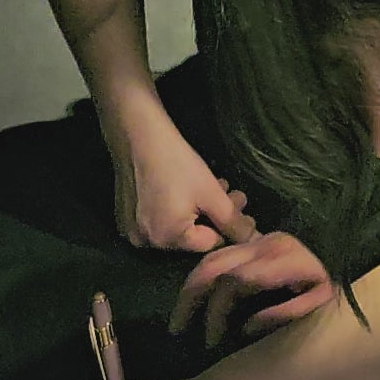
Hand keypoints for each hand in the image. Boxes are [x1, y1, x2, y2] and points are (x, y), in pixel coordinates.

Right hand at [100, 98, 254, 251]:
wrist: (137, 136)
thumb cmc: (176, 163)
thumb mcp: (212, 194)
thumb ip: (234, 222)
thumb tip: (255, 240)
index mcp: (167, 240)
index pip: (210, 243)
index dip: (230, 225)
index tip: (242, 206)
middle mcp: (146, 243)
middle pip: (193, 236)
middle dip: (216, 215)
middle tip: (233, 193)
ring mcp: (132, 230)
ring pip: (177, 227)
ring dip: (200, 210)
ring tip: (215, 186)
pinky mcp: (125, 217)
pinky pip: (158, 220)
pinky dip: (175, 209)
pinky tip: (186, 189)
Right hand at [170, 230, 336, 347]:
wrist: (343, 251)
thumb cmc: (333, 281)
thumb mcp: (320, 301)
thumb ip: (286, 314)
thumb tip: (247, 327)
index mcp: (282, 258)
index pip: (238, 281)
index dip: (221, 310)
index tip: (215, 339)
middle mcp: (264, 243)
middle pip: (216, 266)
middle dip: (192, 298)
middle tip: (178, 328)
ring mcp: (257, 239)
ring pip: (212, 258)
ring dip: (191, 288)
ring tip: (179, 318)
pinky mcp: (253, 241)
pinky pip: (219, 256)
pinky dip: (201, 278)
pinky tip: (193, 299)